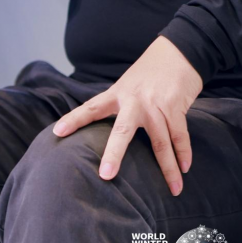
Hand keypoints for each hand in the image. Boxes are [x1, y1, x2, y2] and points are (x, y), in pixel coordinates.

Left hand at [52, 36, 202, 195]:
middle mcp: (134, 101)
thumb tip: (103, 132)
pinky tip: (184, 169)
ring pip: (160, 142)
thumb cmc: (148, 74)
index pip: (91, 107)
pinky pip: (179, 136)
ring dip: (168, 168)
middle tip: (106, 175)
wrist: (177, 53)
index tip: (57, 132)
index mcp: (117, 94)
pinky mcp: (175, 107)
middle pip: (122, 130)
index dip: (74, 119)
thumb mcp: (126, 85)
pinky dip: (183, 154)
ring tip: (173, 189)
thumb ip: (116, 106)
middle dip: (114, 153)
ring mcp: (155, 105)